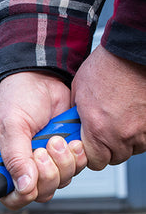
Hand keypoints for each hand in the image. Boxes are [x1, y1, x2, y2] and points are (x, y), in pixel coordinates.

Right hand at [0, 72, 85, 209]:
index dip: (22, 196)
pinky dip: (77, 157)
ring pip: (60, 182)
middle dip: (48, 174)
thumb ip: (16, 159)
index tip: (30, 181)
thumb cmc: (18, 99)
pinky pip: (76, 169)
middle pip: (40, 193)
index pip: (11, 197)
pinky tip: (72, 140)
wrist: (43, 76)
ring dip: (63, 163)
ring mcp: (47, 162)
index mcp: (3, 166)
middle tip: (43, 149)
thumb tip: (24, 187)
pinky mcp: (65, 154)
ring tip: (57, 139)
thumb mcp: (11, 127)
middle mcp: (25, 168)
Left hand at [72, 45, 145, 169]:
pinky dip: (141, 132)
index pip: (94, 162)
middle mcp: (121, 134)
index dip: (91, 155)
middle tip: (106, 133)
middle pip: (114, 157)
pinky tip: (134, 117)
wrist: (132, 51)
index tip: (91, 147)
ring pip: (132, 149)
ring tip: (121, 122)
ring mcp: (142, 131)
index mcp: (97, 130)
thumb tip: (74, 125)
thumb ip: (77, 116)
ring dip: (126, 141)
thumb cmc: (107, 66)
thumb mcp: (78, 93)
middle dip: (109, 149)